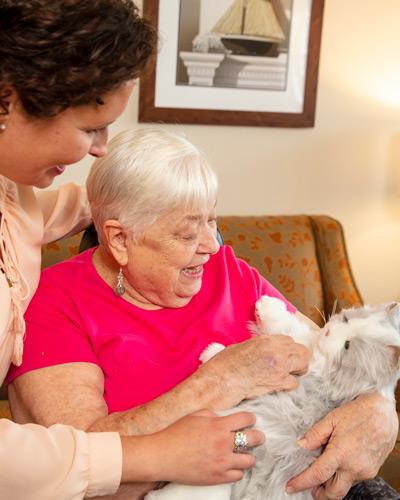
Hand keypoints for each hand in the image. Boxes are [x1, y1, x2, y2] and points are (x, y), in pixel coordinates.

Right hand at [122, 410, 264, 484]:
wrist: (162, 456)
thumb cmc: (176, 434)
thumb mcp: (195, 416)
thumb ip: (213, 415)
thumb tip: (225, 419)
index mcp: (218, 426)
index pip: (246, 419)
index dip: (250, 419)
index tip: (249, 421)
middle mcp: (223, 443)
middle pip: (254, 439)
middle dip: (258, 436)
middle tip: (256, 437)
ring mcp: (222, 462)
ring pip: (250, 460)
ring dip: (247, 455)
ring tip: (242, 453)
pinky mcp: (217, 477)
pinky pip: (238, 475)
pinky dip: (237, 469)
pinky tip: (231, 465)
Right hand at [201, 335, 309, 407]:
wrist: (220, 381)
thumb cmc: (225, 364)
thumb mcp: (242, 347)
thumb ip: (259, 347)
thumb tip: (264, 351)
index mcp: (266, 340)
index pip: (289, 341)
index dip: (288, 349)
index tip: (284, 356)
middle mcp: (276, 350)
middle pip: (302, 351)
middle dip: (299, 359)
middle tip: (292, 366)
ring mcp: (280, 366)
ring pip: (303, 365)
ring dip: (298, 371)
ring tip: (288, 376)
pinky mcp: (279, 382)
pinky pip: (294, 383)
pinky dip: (289, 385)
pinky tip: (279, 386)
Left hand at [286, 393, 398, 498]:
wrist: (384, 413)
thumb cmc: (360, 412)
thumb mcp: (332, 418)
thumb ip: (315, 434)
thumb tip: (301, 445)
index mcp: (341, 453)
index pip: (317, 475)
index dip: (302, 483)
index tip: (290, 487)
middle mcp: (354, 467)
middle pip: (333, 493)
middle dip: (319, 494)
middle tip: (309, 485)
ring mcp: (365, 471)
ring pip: (344, 487)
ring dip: (331, 485)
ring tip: (323, 471)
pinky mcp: (372, 471)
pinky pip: (353, 480)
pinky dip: (343, 476)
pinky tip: (338, 464)